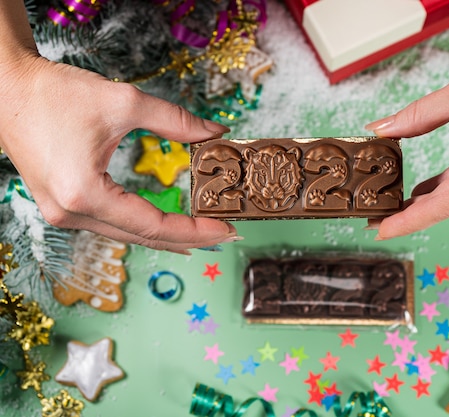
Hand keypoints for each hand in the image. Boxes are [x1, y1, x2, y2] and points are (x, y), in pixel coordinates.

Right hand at [0, 53, 235, 251]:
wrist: (7, 88)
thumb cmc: (56, 94)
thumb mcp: (125, 102)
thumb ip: (177, 121)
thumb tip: (215, 132)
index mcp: (85, 193)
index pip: (153, 225)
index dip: (194, 230)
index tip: (226, 229)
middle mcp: (70, 212)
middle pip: (141, 238)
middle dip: (187, 239)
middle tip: (225, 236)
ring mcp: (62, 213)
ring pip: (125, 235)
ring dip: (164, 236)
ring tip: (202, 236)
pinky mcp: (61, 205)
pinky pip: (109, 225)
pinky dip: (140, 228)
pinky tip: (162, 227)